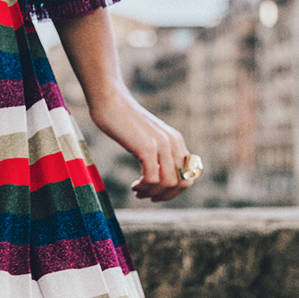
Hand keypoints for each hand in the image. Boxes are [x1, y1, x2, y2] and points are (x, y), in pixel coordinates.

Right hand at [87, 85, 193, 201]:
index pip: (189, 175)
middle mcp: (174, 142)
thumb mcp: (145, 136)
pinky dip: (144, 188)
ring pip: (169, 184)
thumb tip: (156, 174)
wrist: (109, 101)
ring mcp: (162, 145)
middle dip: (166, 196)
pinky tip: (134, 186)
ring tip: (137, 192)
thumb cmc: (121, 119)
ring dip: (152, 193)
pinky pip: (153, 179)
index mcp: (176, 140)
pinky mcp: (147, 148)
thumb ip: (156, 150)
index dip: (174, 190)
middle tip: (146, 197)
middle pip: (183, 182)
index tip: (155, 193)